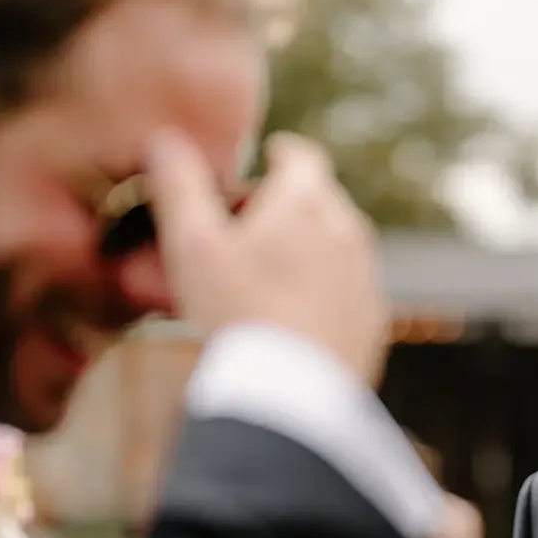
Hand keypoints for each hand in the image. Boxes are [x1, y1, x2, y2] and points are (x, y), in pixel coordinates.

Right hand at [146, 128, 389, 384]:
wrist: (291, 396)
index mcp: (307, 202)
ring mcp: (366, 279)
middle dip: (292, 204)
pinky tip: (297, 316)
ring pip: (340, 248)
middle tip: (255, 222)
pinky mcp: (373, 323)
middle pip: (323, 202)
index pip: (303, 157)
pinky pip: (349, 293)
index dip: (283, 153)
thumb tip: (164, 141)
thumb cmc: (236, 312)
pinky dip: (327, 291)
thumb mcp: (192, 245)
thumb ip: (179, 186)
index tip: (271, 156)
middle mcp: (348, 232)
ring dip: (312, 248)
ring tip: (274, 272)